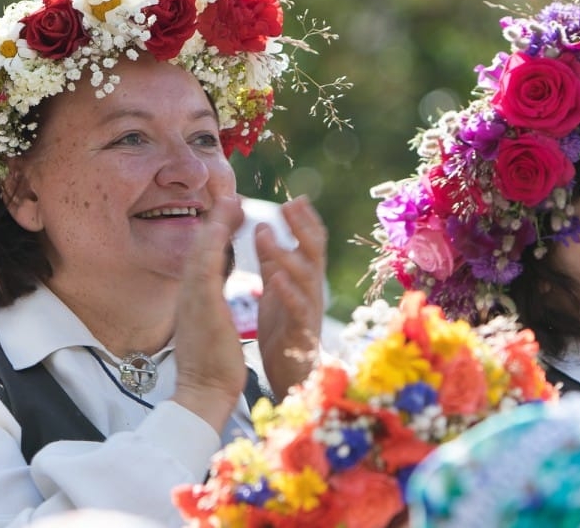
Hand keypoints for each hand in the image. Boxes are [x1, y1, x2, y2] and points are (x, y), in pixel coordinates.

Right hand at [172, 193, 248, 432]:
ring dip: (215, 224)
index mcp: (195, 296)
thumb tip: (215, 280)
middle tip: (229, 194)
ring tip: (230, 202)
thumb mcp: (211, 319)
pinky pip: (204, 269)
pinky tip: (221, 229)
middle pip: (200, 247)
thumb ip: (212, 297)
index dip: (217, 231)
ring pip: (200, 252)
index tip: (230, 210)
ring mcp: (192, 298)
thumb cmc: (211, 360)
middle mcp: (190, 293)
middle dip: (215, 219)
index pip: (205, 256)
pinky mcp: (201, 306)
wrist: (203, 389)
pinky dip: (212, 246)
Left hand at [255, 196, 327, 398]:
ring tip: (265, 236)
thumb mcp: (276, 290)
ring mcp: (309, 314)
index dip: (304, 221)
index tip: (293, 199)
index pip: (310, 244)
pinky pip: (298, 311)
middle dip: (303, 228)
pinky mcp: (301, 336)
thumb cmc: (283, 334)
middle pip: (314, 254)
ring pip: (306, 279)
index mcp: (304, 281)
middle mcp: (311, 293)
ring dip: (286, 255)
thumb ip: (272, 261)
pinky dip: (288, 293)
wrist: (288, 380)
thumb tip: (264, 225)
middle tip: (289, 205)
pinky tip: (273, 279)